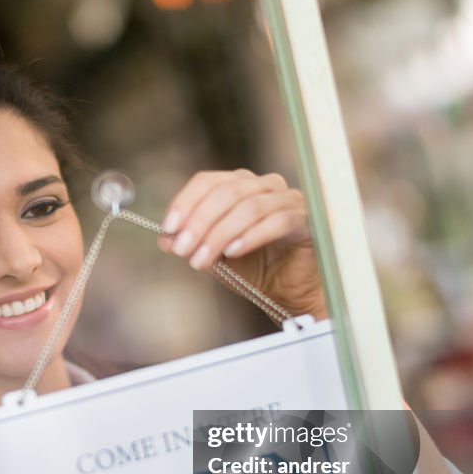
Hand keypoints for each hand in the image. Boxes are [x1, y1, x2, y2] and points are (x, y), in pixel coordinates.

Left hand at [158, 169, 325, 318]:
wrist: (290, 292)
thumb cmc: (255, 268)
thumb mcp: (215, 256)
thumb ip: (193, 243)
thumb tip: (165, 239)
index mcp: (240, 185)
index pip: (208, 181)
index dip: (185, 202)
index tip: (169, 228)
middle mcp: (265, 185)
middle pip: (227, 192)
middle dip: (200, 222)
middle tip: (183, 249)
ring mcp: (289, 200)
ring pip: (249, 207)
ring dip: (220, 234)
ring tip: (203, 259)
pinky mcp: (307, 220)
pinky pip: (277, 222)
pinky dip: (251, 237)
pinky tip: (233, 253)